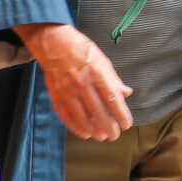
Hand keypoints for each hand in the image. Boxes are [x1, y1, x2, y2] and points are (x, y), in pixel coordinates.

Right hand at [18, 22, 132, 139]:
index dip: (121, 114)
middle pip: (98, 111)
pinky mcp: (56, 95)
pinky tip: (84, 133)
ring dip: (93, 130)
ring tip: (102, 136)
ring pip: (82, 116)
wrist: (55, 44)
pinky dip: (76, 127)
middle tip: (114, 136)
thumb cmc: (82, 51)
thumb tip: (126, 93)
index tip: (126, 124)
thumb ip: (114, 79)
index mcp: (98, 73)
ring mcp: (68, 91)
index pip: (113, 99)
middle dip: (108, 126)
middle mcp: (83, 83)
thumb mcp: (103, 60)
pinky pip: (67, 116)